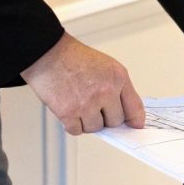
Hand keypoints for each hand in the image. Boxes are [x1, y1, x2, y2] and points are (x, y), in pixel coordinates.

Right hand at [21, 33, 144, 134]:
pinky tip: (70, 111)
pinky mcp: (68, 112)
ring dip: (88, 122)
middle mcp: (105, 91)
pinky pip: (77, 130)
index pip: (134, 108)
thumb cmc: (75, 58)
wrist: (49, 54)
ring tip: (80, 105)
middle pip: (115, 122)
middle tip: (95, 107)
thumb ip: (118, 88)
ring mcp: (87, 103)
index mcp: (118, 78)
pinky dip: (73, 125)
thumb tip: (125, 114)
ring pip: (95, 128)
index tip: (133, 126)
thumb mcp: (107, 66)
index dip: (134, 121)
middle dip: (106, 118)